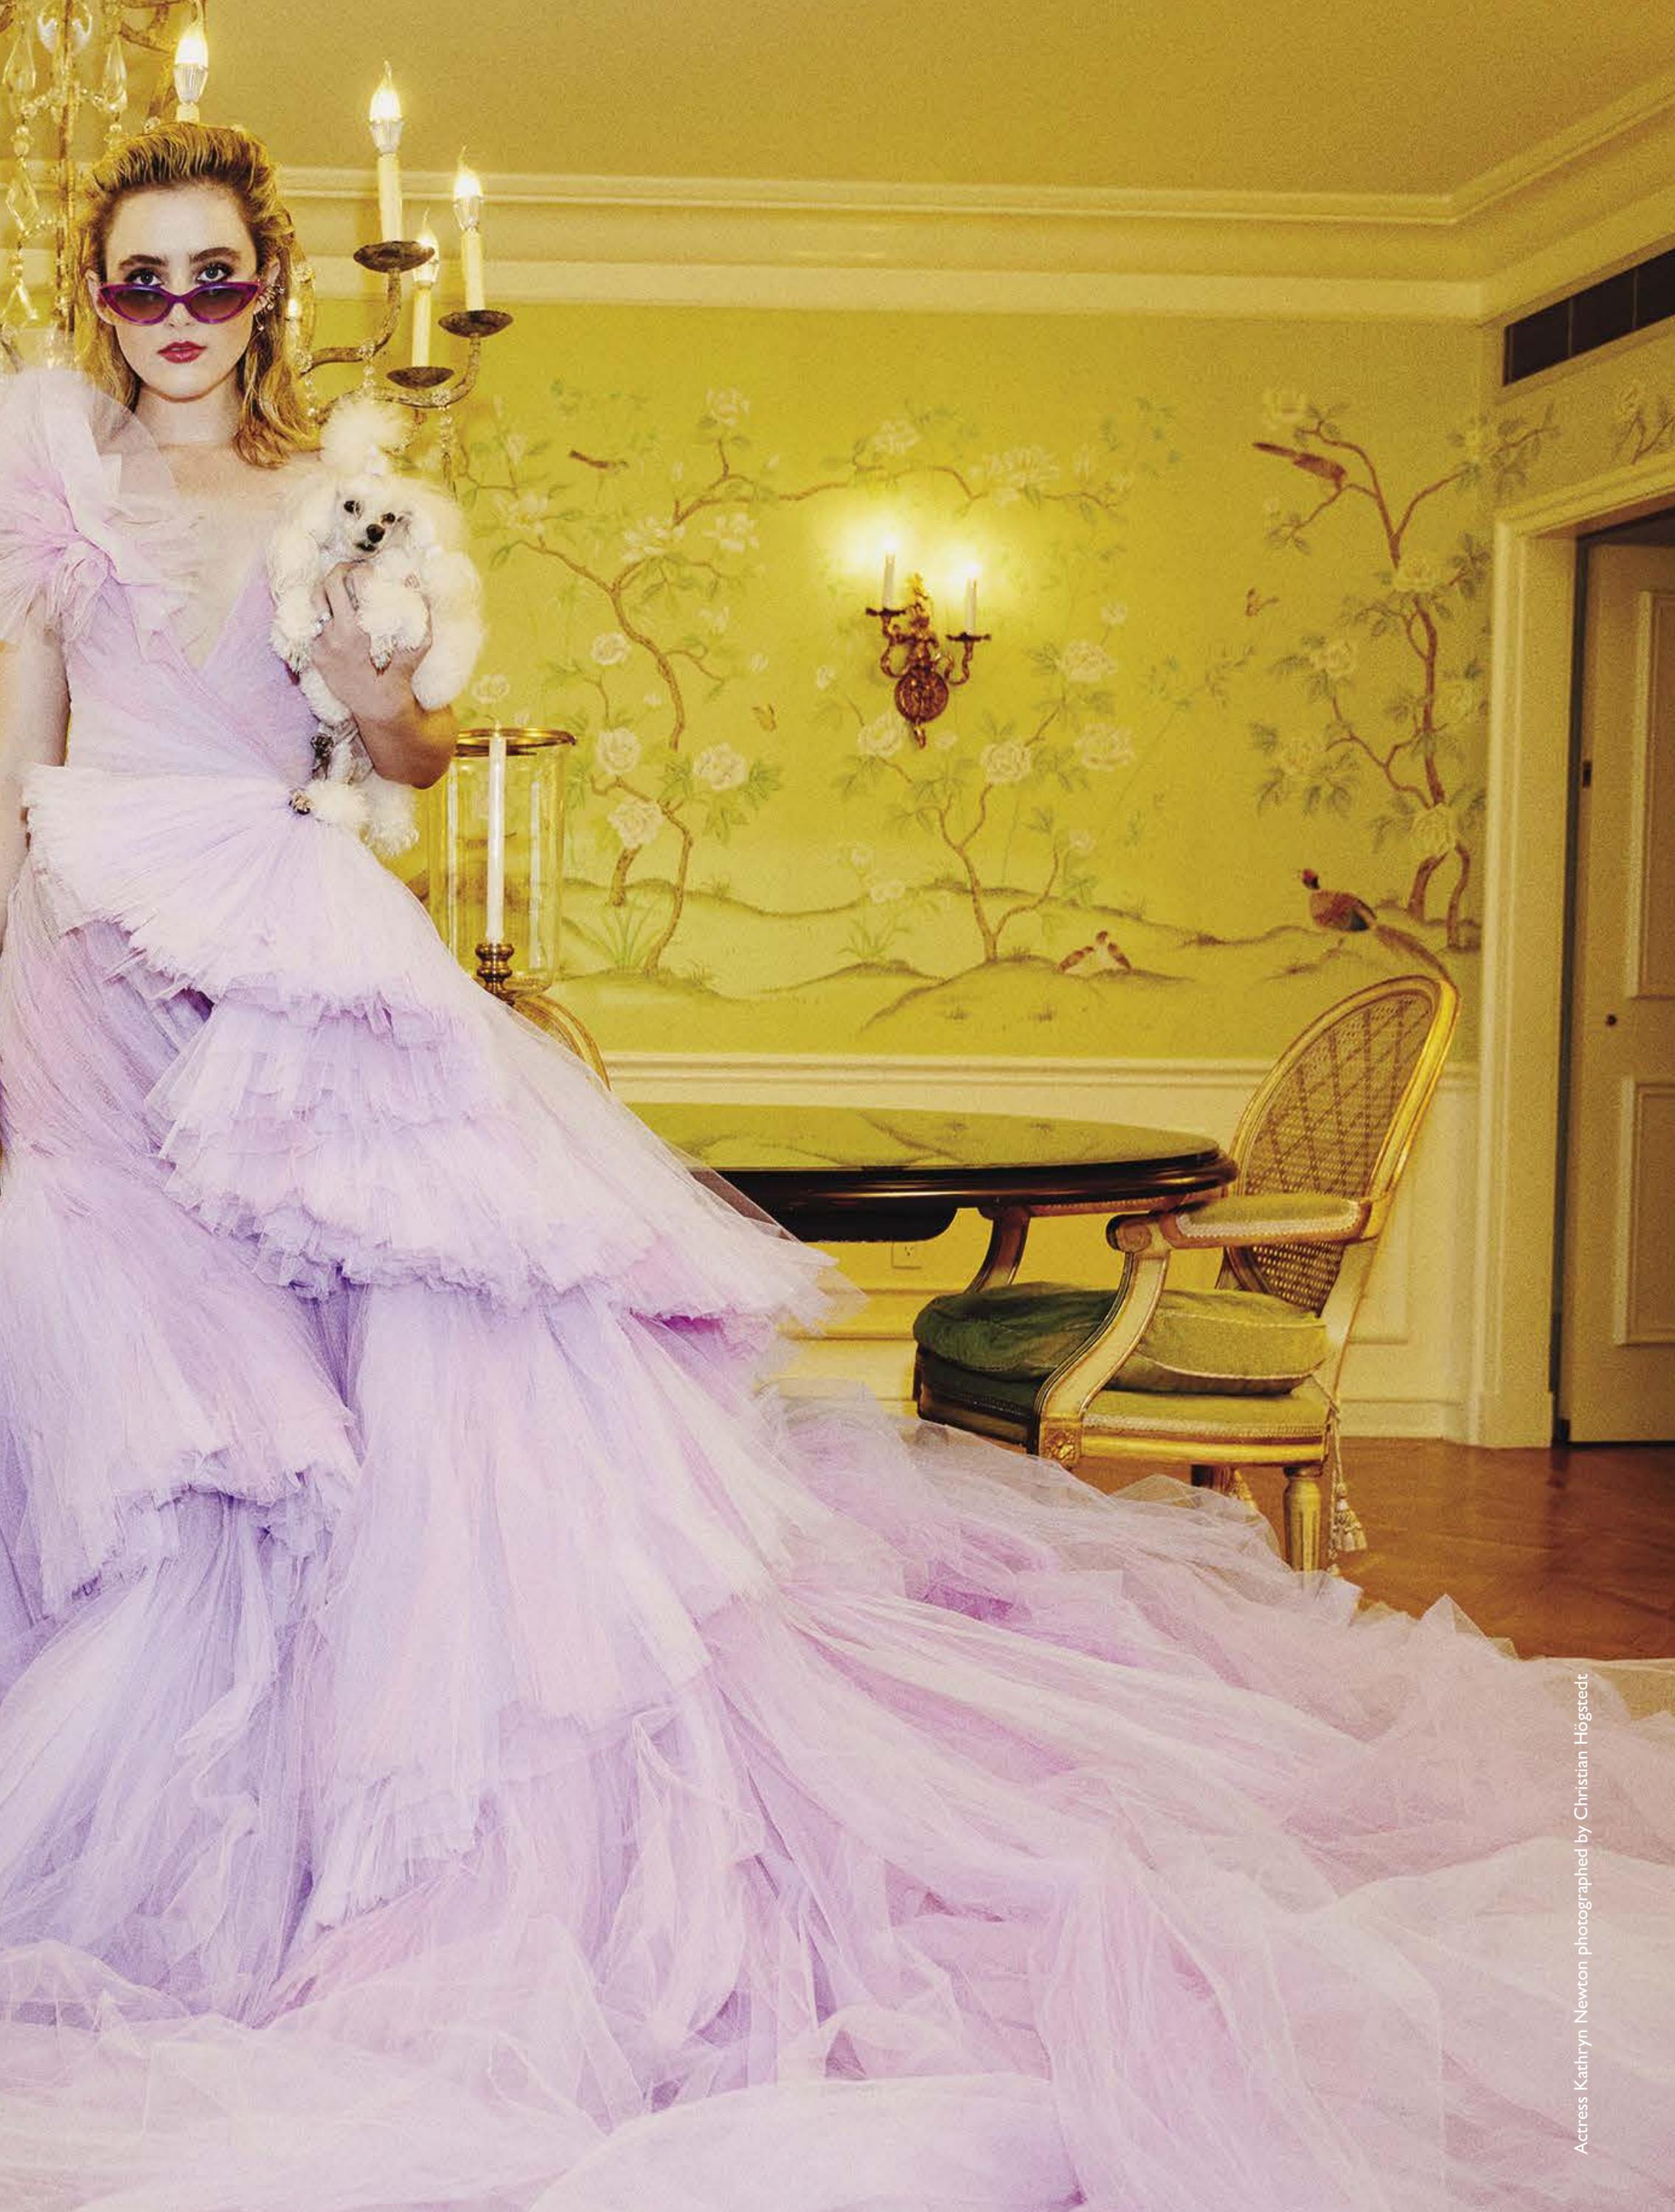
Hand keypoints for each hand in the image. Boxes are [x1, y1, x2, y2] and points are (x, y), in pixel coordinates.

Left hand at [305, 562, 431, 729]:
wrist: (377, 715)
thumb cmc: (397, 686)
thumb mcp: (413, 655)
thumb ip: (419, 622)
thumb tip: (414, 583)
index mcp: (352, 633)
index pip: (345, 584)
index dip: (358, 570)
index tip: (370, 570)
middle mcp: (332, 637)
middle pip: (326, 586)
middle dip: (340, 572)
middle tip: (354, 570)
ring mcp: (321, 646)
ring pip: (314, 602)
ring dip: (328, 590)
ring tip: (343, 588)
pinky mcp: (316, 656)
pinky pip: (312, 624)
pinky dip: (323, 613)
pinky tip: (337, 613)